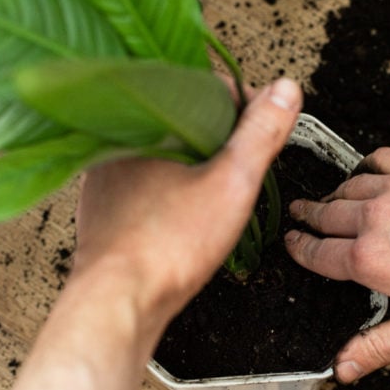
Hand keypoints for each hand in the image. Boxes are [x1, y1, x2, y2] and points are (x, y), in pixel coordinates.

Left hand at [72, 78, 302, 324]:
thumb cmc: (166, 249)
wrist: (119, 302)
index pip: (200, 87)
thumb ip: (260, 133)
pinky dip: (171, 184)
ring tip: (220, 182)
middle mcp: (117, 141)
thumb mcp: (231, 182)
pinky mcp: (105, 204)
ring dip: (194, 158)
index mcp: (143, 123)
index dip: (241, 102)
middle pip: (181, 116)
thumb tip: (284, 92)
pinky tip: (188, 207)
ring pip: (163, 149)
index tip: (262, 122)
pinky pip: (146, 178)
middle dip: (219, 132)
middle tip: (245, 154)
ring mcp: (107, 174)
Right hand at [285, 147, 389, 382]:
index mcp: (370, 259)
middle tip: (298, 213)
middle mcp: (376, 218)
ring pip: (351, 186)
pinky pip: (384, 159)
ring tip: (328, 196)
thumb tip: (344, 366)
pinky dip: (369, 164)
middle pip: (328, 215)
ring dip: (334, 193)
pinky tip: (369, 168)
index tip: (290, 242)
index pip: (319, 253)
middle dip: (308, 215)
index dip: (299, 248)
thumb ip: (379, 346)